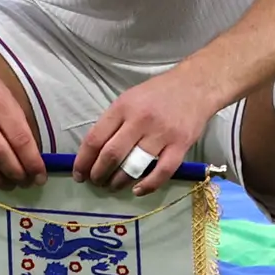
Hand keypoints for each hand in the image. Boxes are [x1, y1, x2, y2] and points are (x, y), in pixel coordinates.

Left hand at [74, 65, 213, 192]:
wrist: (196, 85)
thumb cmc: (159, 93)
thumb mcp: (129, 98)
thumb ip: (113, 122)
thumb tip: (94, 151)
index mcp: (123, 107)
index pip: (95, 139)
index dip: (83, 161)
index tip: (79, 174)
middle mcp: (140, 120)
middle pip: (111, 155)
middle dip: (98, 174)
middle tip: (96, 182)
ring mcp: (162, 133)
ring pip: (133, 166)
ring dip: (119, 182)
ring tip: (113, 185)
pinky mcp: (181, 144)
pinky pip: (162, 171)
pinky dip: (148, 185)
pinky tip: (138, 190)